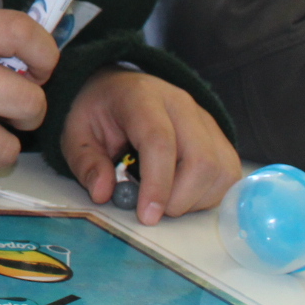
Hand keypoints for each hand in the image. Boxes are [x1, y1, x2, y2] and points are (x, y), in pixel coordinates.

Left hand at [63, 67, 239, 224]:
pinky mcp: (220, 138)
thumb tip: (104, 194)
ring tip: (163, 199)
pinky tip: (182, 194)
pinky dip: (209, 195)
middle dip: (178, 199)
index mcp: (142, 97)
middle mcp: (181, 104)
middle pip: (200, 160)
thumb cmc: (98, 112)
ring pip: (220, 171)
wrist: (118, 88)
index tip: (147, 216)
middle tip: (151, 210)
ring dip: (195, 200)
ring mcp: (206, 120)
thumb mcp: (75, 133)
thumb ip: (85, 162)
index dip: (157, 184)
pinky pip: (229, 175)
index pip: (160, 142)